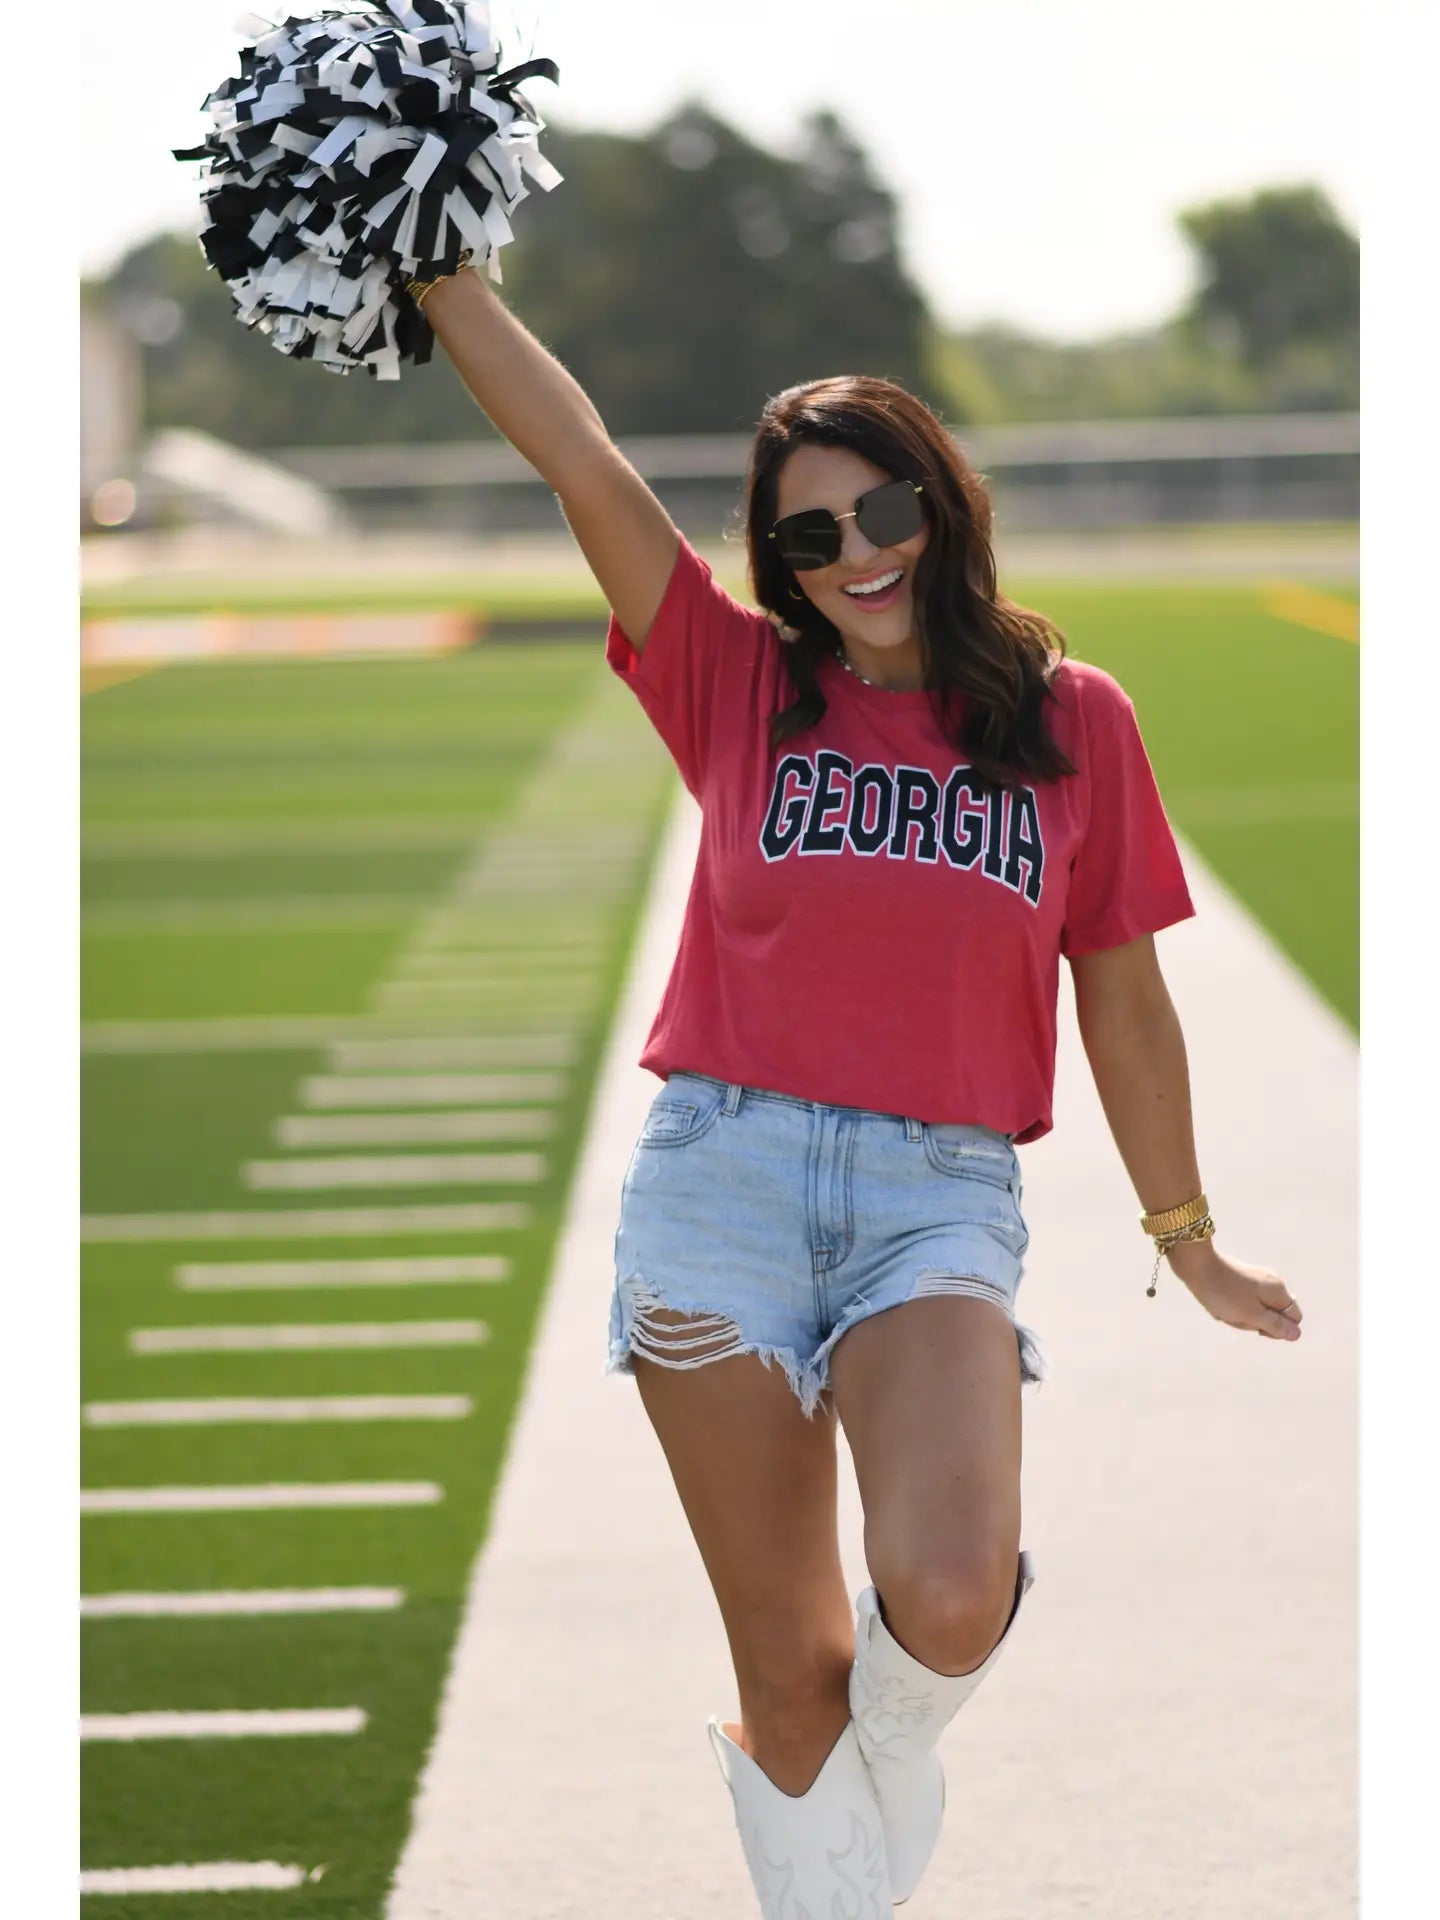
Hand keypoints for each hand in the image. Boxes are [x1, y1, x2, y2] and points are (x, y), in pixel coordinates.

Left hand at [1163, 1240, 1301, 1341]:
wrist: (1195, 1265)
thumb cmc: (1224, 1293)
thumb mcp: (1251, 1314)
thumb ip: (1274, 1325)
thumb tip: (1296, 1335)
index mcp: (1278, 1290)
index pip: (1293, 1319)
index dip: (1277, 1328)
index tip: (1258, 1327)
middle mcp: (1271, 1282)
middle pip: (1272, 1315)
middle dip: (1254, 1322)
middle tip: (1236, 1315)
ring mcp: (1255, 1279)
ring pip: (1254, 1309)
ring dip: (1239, 1316)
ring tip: (1224, 1309)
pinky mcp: (1239, 1278)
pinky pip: (1241, 1301)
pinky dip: (1231, 1306)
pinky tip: (1217, 1303)